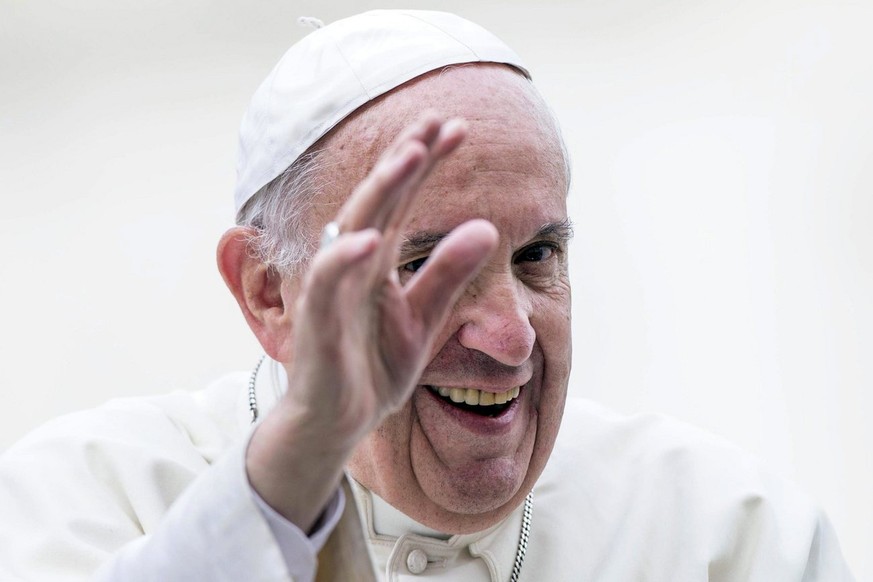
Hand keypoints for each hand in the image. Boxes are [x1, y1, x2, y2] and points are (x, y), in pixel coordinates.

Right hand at [246, 113, 497, 529]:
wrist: (338, 425)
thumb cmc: (372, 367)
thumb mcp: (424, 318)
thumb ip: (449, 274)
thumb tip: (488, 227)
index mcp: (378, 263)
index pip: (403, 201)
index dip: (426, 163)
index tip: (459, 128)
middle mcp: (353, 267)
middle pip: (378, 202)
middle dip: (406, 159)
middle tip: (437, 120)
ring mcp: (333, 294)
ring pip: (353, 231)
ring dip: (379, 192)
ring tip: (411, 155)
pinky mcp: (318, 328)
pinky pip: (329, 289)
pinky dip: (345, 261)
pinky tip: (370, 238)